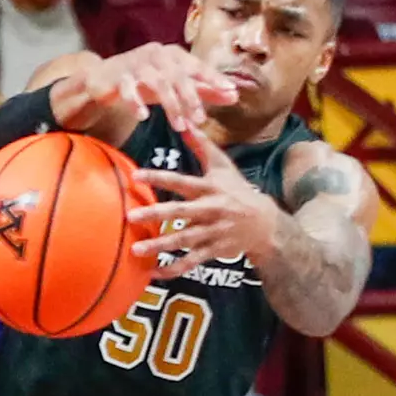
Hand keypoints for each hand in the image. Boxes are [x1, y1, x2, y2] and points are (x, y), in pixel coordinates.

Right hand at [51, 45, 238, 133]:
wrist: (103, 77)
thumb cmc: (144, 80)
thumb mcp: (174, 85)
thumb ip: (204, 90)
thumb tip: (234, 96)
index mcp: (173, 54)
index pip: (197, 66)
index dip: (214, 79)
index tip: (231, 93)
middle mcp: (156, 55)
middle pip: (178, 75)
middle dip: (192, 98)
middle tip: (201, 119)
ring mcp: (136, 64)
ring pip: (157, 83)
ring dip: (170, 105)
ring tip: (179, 125)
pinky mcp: (118, 77)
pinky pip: (129, 89)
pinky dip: (136, 102)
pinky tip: (143, 116)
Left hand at [128, 126, 278, 279]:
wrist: (265, 223)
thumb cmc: (238, 190)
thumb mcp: (223, 166)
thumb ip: (203, 145)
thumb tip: (186, 122)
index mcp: (209, 188)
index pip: (181, 181)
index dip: (159, 177)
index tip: (136, 175)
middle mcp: (210, 210)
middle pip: (180, 212)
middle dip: (156, 215)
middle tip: (130, 217)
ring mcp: (212, 232)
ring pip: (183, 240)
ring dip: (160, 246)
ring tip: (135, 250)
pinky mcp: (213, 250)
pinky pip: (191, 261)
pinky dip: (172, 270)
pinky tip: (152, 274)